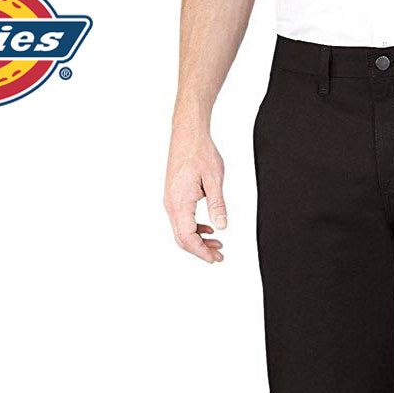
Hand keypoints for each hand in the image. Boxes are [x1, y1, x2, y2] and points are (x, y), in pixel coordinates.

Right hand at [164, 124, 226, 262]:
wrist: (187, 133)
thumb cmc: (200, 151)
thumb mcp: (214, 179)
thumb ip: (218, 205)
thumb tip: (222, 227)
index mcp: (180, 202)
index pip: (188, 237)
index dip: (201, 251)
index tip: (215, 259)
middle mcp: (171, 204)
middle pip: (182, 238)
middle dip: (201, 250)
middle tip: (219, 256)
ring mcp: (171, 201)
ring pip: (182, 231)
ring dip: (199, 241)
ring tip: (217, 245)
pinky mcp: (174, 197)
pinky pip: (182, 220)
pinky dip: (195, 229)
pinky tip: (209, 229)